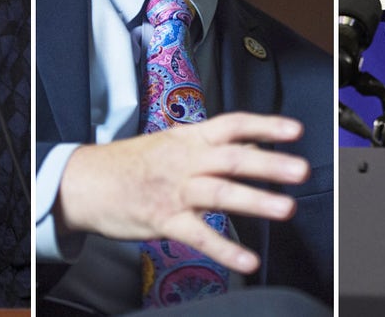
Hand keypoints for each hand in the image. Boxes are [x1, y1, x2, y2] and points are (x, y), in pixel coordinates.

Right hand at [54, 112, 308, 274]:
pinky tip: (247, 260)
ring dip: (254, 200)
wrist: (83, 182)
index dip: (264, 125)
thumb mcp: (169, 144)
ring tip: (285, 208)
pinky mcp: (164, 219)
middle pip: (231, 157)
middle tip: (300, 169)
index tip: (295, 130)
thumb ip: (208, 145)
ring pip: (219, 193)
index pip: (232, 125)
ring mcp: (174, 190)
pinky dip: (225, 249)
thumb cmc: (128, 164)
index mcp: (188, 139)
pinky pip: (199, 235)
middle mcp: (184, 161)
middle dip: (268, 163)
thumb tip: (248, 143)